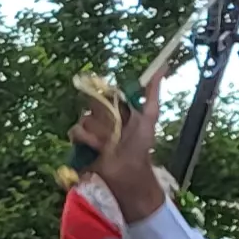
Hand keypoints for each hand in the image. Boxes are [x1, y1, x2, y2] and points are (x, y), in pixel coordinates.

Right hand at [76, 75, 169, 225]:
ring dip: (97, 132)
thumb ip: (153, 93)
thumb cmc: (141, 145)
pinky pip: (75, 131)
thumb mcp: (149, 116)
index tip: (112, 106)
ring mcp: (91, 130)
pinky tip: (97, 148)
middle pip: (91, 105)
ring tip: (109, 143)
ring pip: (84, 119)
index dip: (105, 98)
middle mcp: (102, 117)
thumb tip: (163, 66)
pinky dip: (86, 140)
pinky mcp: (81, 143)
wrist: (128, 171)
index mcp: (116, 109)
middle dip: (104, 118)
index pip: (103, 93)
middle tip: (115, 130)